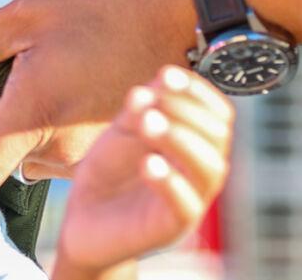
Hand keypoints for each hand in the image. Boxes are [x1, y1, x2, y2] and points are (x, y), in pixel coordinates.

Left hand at [0, 0, 195, 196]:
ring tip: (16, 63)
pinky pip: (47, 143)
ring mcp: (82, 151)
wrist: (181, 16)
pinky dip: (31, 117)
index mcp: (34, 117)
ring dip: (2, 116)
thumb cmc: (106, 9)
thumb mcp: (24, 15)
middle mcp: (58, 148)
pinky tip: (42, 72)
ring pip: (18, 148)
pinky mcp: (98, 145)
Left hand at [54, 66, 233, 273]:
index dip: (198, 92)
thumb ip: (137, 111)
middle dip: (185, 112)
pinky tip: (148, 164)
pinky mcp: (171, 227)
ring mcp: (189, 199)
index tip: (168, 75)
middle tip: (151, 105)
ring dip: (181, 140)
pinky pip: (185, 206)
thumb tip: (157, 83)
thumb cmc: (108, 176)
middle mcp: (198, 171)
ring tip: (149, 124)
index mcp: (193, 144)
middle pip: (217, 137)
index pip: (217, 114)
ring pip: (209, 169)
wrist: (83, 223)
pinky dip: (170, 181)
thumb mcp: (120, 135)